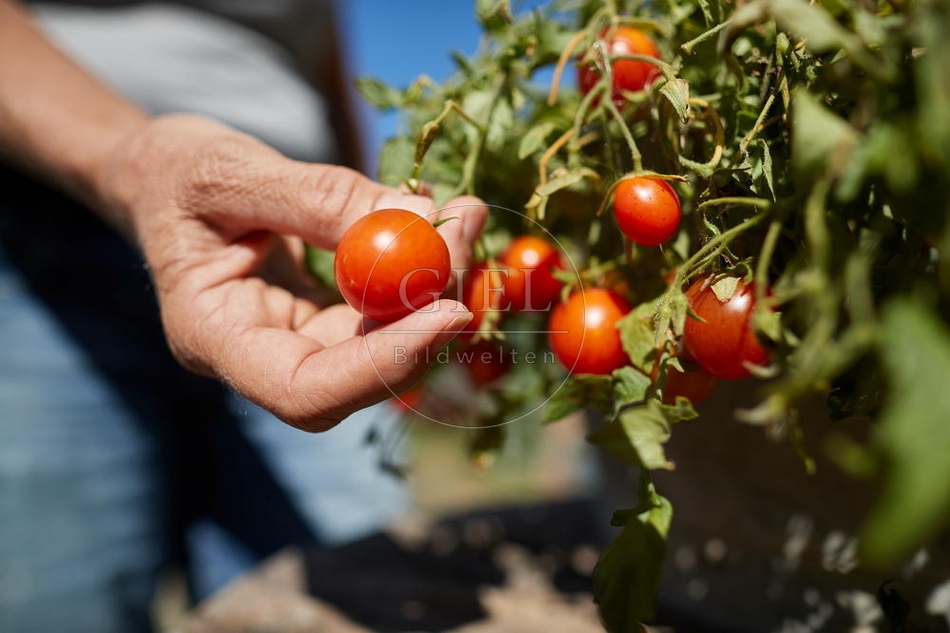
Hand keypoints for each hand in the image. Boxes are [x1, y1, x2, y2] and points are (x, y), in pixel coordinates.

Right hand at [100, 114, 486, 430]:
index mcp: (214, 340)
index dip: (383, 365)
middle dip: (425, 318)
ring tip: (462, 217)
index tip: (447, 312)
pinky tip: (444, 223)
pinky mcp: (328, 317)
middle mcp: (262, 357)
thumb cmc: (175, 172)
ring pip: (385, 344)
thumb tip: (415, 221)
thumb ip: (316, 198)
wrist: (164, 176)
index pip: (305, 392)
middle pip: (361, 375)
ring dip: (435, 287)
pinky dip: (422, 270)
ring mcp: (299, 342)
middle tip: (463, 239)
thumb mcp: (228, 170)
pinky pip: (387, 309)